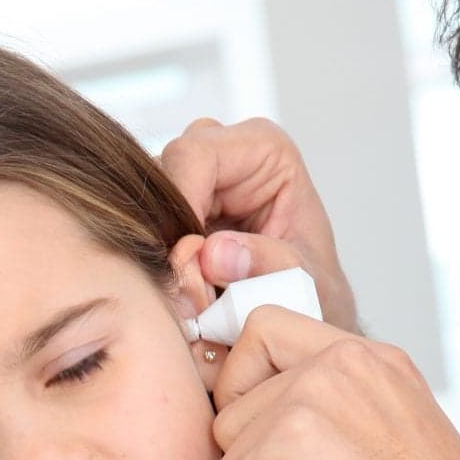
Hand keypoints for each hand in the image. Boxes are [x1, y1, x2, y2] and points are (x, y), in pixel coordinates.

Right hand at [160, 116, 357, 331]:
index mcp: (265, 149)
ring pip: (145, 204)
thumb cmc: (314, 289)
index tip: (184, 258)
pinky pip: (144, 230)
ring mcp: (194, 180)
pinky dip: (159, 264)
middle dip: (168, 235)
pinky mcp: (175, 210)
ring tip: (196, 296)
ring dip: (162, 253)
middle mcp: (223, 154)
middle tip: (190, 288)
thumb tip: (212, 254)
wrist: (308, 311)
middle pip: (161, 175)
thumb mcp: (304, 282)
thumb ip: (266, 264)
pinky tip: (185, 291)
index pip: (196, 155)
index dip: (180, 204)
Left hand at [211, 306, 459, 459]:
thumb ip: (331, 415)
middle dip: (250, 447)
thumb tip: (244, 418)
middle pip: (232, 386)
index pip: (265, 331)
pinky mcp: (293, 436)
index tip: (265, 438)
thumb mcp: (387, 448)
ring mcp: (320, 391)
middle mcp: (348, 360)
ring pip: (226, 440)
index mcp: (376, 361)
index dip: (245, 385)